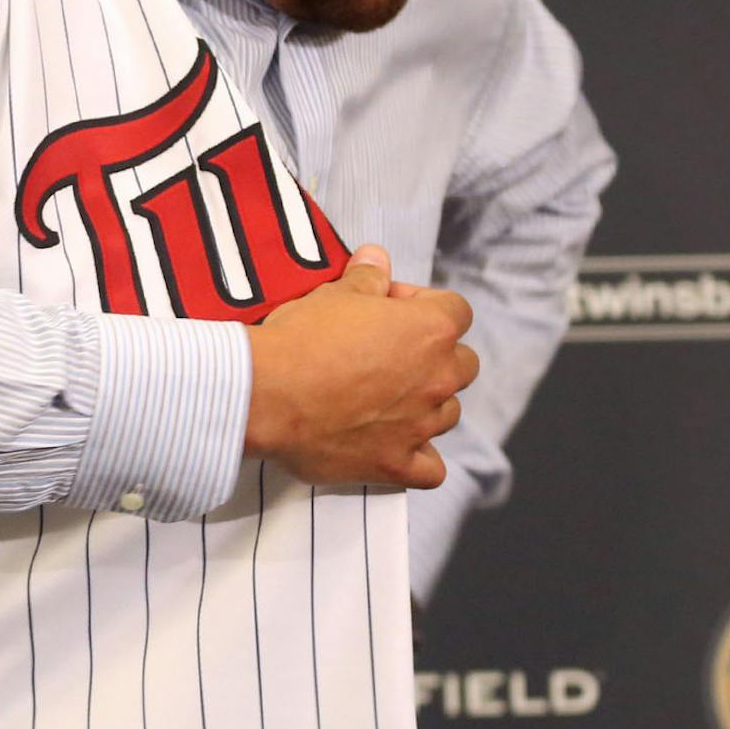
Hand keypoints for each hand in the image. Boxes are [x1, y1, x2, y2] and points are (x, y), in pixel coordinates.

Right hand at [243, 243, 478, 488]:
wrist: (266, 394)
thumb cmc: (301, 339)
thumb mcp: (333, 295)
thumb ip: (367, 278)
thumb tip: (378, 259)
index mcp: (429, 331)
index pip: (456, 310)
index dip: (423, 304)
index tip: (388, 306)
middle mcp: (436, 379)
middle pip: (463, 364)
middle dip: (433, 355)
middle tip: (387, 352)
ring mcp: (420, 425)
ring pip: (448, 413)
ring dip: (427, 403)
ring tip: (385, 397)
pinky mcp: (397, 464)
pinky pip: (431, 469)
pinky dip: (420, 457)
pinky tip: (397, 446)